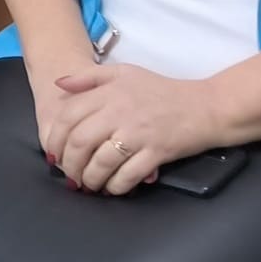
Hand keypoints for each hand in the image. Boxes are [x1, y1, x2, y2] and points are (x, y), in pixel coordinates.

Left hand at [50, 63, 227, 194]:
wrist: (206, 106)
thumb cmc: (162, 91)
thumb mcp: (124, 73)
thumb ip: (89, 77)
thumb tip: (58, 84)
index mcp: (109, 92)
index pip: (68, 116)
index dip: (55, 139)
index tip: (54, 154)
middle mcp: (120, 112)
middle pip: (80, 141)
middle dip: (69, 163)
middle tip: (70, 175)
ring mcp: (139, 133)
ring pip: (101, 162)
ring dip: (90, 178)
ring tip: (88, 184)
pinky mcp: (157, 152)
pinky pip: (129, 175)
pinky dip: (116, 186)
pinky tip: (112, 188)